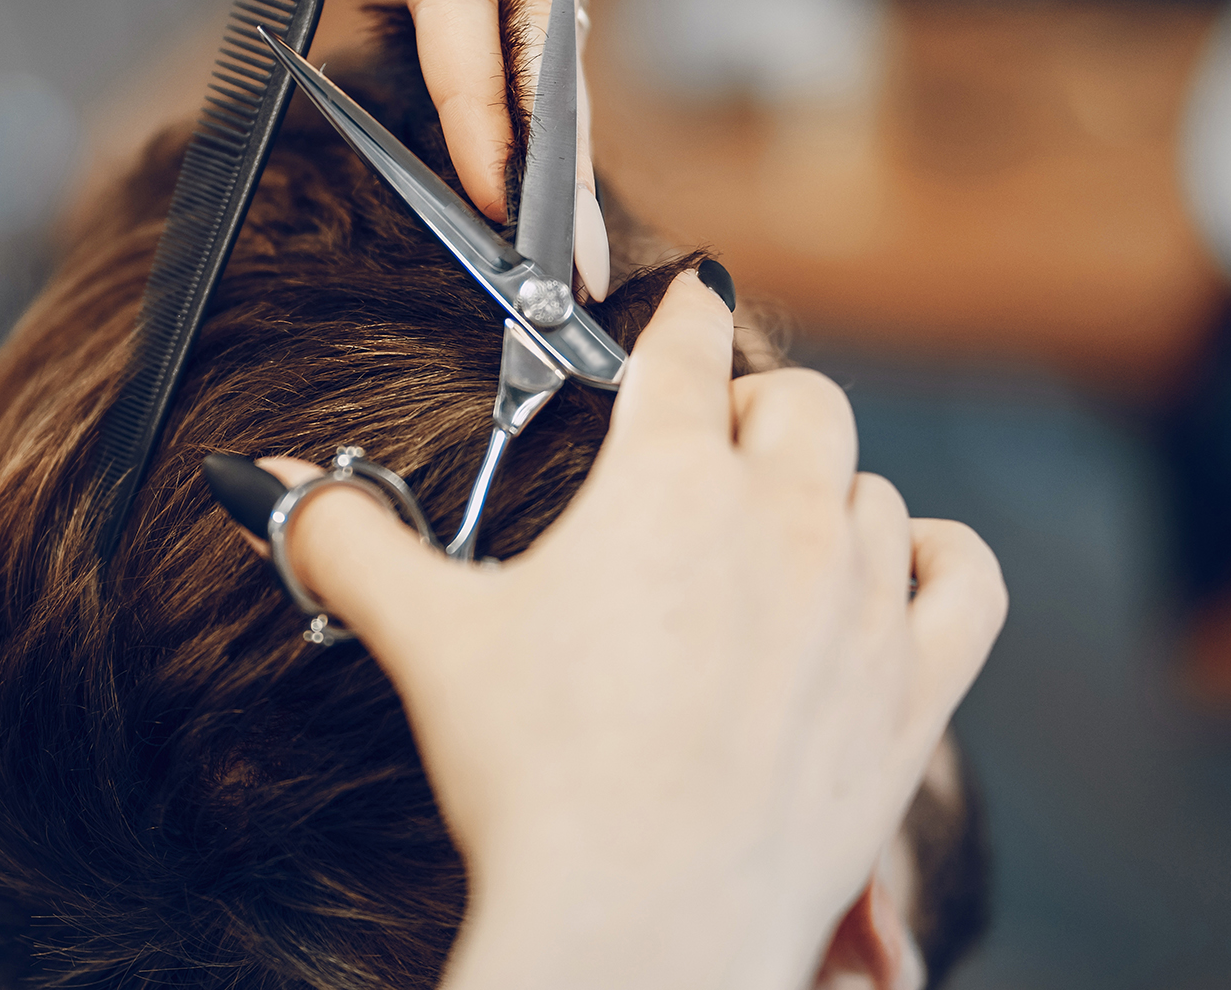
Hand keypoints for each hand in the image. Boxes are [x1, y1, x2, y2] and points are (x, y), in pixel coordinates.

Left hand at [130, 0, 590, 224]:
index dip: (477, 80)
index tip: (485, 182)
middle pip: (539, 16)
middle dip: (550, 144)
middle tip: (564, 256)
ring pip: (552, 39)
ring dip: (559, 149)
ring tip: (572, 252)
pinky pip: (531, 41)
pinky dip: (535, 122)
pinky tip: (540, 193)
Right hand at [248, 272, 1006, 987]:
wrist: (643, 923)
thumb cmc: (538, 776)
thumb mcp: (429, 638)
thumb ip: (347, 539)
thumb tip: (263, 480)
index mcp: (666, 480)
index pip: (686, 345)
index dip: (677, 314)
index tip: (678, 307)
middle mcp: (779, 517)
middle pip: (801, 400)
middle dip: (752, 406)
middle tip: (705, 448)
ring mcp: (858, 602)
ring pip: (873, 488)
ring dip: (826, 493)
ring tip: (772, 532)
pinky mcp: (914, 689)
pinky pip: (966, 579)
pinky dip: (935, 560)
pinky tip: (893, 571)